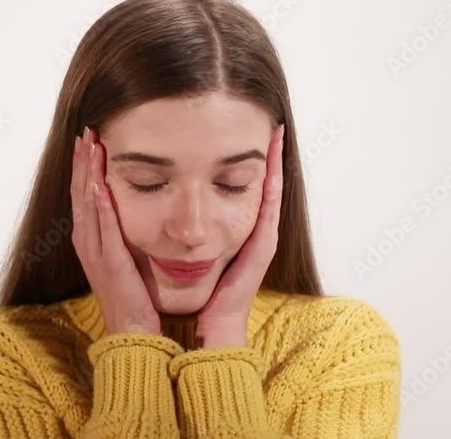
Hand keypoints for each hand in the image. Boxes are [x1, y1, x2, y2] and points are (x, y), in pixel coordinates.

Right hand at [70, 126, 161, 335]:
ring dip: (88, 174)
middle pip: (80, 193)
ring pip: (87, 205)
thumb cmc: (134, 297)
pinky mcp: (110, 264)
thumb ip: (124, 234)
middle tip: (86, 131)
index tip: (90, 140)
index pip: (85, 195)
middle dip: (83, 161)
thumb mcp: (126, 257)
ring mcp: (96, 253)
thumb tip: (132, 208)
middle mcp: (87, 243)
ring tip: (90, 146)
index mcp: (91, 240)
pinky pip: (103, 230)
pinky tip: (99, 185)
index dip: (85, 166)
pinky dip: (99, 206)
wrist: (133, 333)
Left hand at [196, 124, 284, 347]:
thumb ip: (190, 232)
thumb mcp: (194, 253)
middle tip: (270, 122)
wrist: (214, 327)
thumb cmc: (202, 293)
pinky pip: (270, 209)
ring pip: (272, 191)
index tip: (250, 133)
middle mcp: (254, 232)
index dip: (252, 162)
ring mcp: (262, 239)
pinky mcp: (262, 249)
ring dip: (275, 162)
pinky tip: (274, 164)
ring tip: (276, 133)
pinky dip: (274, 185)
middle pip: (264, 184)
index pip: (243, 187)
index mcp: (237, 232)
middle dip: (268, 155)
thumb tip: (175, 208)